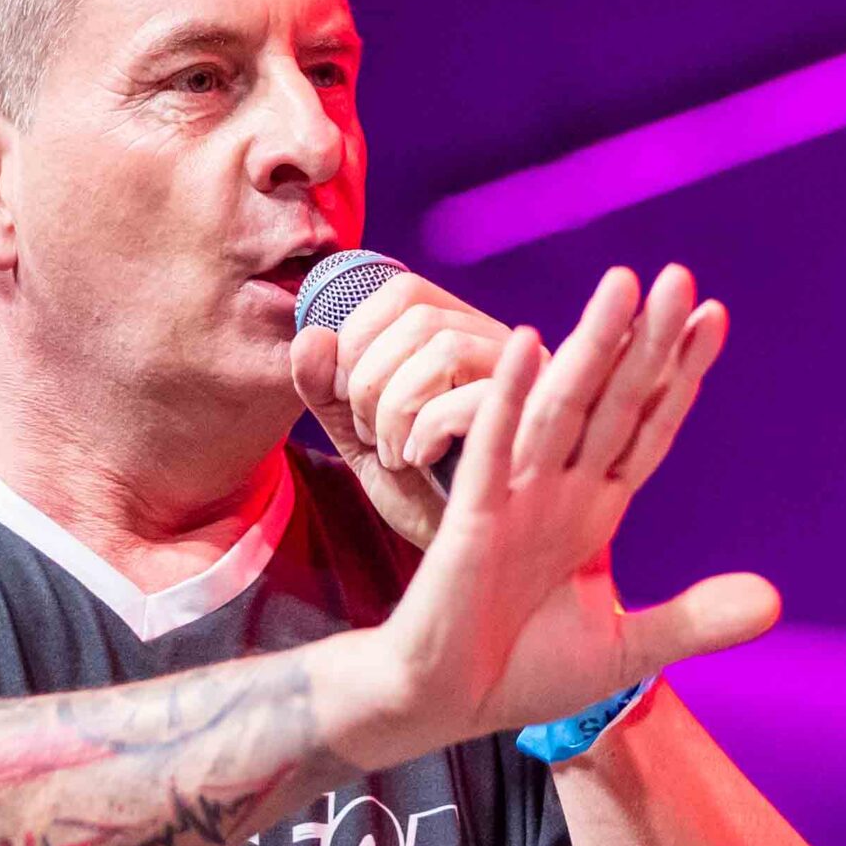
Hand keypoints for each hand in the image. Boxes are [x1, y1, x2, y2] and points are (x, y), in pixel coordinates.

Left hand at [288, 272, 519, 547]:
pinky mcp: (533, 418)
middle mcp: (493, 344)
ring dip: (396, 406)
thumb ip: (326, 390)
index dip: (358, 335)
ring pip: (445, 348)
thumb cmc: (419, 489)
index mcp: (454, 335)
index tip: (345, 395)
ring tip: (393, 452)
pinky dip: (427, 428)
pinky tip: (419, 460)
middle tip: (369, 434)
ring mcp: (521, 378)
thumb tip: (311, 335)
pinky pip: (473, 397)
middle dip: (372, 379)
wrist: (462, 554)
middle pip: (420, 318)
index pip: (402, 292)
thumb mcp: (359, 437)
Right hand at [367, 264, 779, 750]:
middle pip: (613, 401)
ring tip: (621, 286)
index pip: (648, 428)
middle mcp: (559, 491)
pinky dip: (508, 398)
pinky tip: (530, 345)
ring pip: (561, 408)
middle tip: (680, 278)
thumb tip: (775, 600)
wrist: (443, 704)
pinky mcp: (470, 520)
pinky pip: (491, 450)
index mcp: (594, 512)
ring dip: (591, 347)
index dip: (681, 376)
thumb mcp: (627, 652)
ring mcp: (515, 499)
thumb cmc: (522, 674)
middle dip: (648, 342)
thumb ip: (696, 620)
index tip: (717, 318)